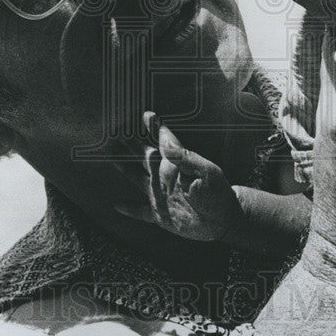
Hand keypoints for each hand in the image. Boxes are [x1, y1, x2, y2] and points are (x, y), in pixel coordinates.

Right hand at [113, 112, 243, 241]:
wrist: (224, 220)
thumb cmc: (218, 193)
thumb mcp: (206, 172)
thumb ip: (185, 157)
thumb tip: (165, 140)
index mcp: (176, 164)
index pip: (162, 141)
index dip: (154, 127)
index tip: (146, 115)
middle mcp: (165, 177)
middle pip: (143, 156)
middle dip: (130, 144)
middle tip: (115, 132)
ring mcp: (161, 195)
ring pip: (137, 178)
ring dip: (125, 169)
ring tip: (112, 157)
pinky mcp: (160, 215)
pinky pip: (140, 212)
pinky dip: (129, 209)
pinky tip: (116, 205)